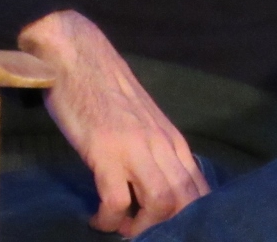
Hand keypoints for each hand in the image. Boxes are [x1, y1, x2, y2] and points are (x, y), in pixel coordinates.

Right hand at [18, 10, 209, 235]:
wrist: (76, 52)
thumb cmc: (103, 87)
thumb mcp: (141, 120)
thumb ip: (154, 149)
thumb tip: (156, 186)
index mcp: (172, 139)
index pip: (200, 190)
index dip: (190, 219)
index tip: (169, 230)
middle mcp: (161, 144)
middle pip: (187, 201)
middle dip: (169, 228)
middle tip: (141, 232)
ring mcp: (135, 147)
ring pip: (162, 204)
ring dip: (142, 227)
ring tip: (121, 227)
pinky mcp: (105, 150)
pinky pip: (116, 201)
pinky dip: (108, 219)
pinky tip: (96, 217)